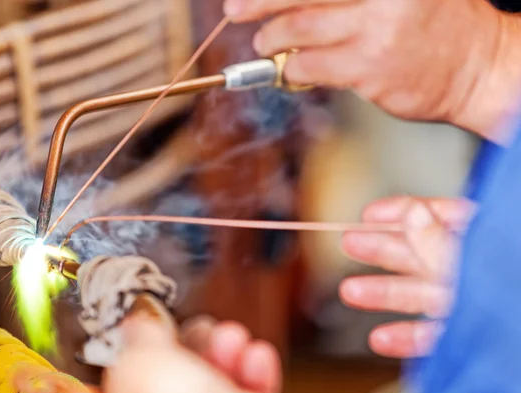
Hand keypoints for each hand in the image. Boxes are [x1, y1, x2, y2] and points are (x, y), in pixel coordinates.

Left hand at [103, 316, 281, 392]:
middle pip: (187, 369)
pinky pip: (256, 392)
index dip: (156, 340)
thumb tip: (143, 316)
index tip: (165, 320)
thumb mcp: (140, 356)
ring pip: (223, 380)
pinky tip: (255, 355)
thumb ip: (142, 331)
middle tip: (205, 329)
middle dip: (200, 341)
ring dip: (231, 350)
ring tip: (232, 339)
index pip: (141, 367)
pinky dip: (259, 369)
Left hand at [224, 0, 520, 140]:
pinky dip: (291, 68)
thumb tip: (291, 6)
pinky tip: (291, 69)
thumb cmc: (431, 24)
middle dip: (257, 2)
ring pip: (298, 29)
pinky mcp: (369, 67)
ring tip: (266, 44)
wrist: (475, 67)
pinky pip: (309, 65)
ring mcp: (375, 28)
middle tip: (234, 9)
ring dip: (271, 39)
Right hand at [339, 197, 473, 357]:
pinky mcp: (474, 338)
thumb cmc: (514, 284)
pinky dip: (407, 338)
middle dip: (383, 250)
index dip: (401, 212)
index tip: (370, 213)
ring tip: (352, 292)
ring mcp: (475, 305)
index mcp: (486, 241)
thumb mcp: (478, 259)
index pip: (437, 218)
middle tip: (350, 244)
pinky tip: (382, 336)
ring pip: (423, 297)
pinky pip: (435, 336)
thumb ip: (442, 242)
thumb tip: (412, 215)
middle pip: (423, 255)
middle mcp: (479, 271)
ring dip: (385, 296)